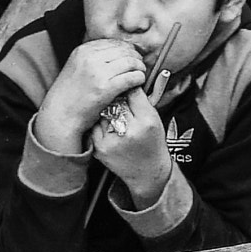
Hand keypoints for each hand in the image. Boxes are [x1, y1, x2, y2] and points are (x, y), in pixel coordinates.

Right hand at [33, 38, 145, 153]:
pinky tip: (139, 82)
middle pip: (123, 50)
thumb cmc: (69, 94)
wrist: (60, 115)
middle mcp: (90, 58)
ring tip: (141, 73)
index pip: (113, 42)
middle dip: (136, 57)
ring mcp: (97, 72)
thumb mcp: (76, 67)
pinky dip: (139, 78)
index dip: (127, 49)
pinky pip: (131, 77)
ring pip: (130, 62)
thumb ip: (92, 58)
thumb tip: (117, 53)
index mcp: (82, 50)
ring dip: (139, 67)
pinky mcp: (105, 88)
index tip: (133, 55)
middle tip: (140, 64)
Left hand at [90, 86, 173, 207]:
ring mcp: (111, 141)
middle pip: (116, 100)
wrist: (147, 173)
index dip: (130, 86)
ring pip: (103, 111)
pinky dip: (101, 123)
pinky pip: (96, 125)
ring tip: (117, 119)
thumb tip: (126, 79)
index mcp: (146, 122)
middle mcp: (128, 131)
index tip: (129, 85)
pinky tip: (109, 128)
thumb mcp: (154, 119)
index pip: (132, 92)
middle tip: (122, 104)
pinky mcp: (100, 148)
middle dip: (118, 98)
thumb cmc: (153, 144)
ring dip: (107, 110)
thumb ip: (140, 99)